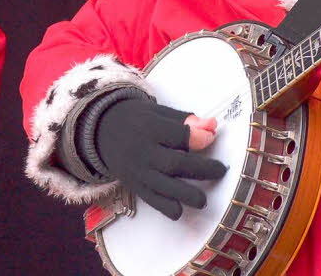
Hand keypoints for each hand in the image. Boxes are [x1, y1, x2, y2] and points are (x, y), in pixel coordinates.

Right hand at [95, 98, 226, 219]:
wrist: (100, 131)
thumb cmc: (135, 119)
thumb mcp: (156, 111)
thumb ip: (183, 120)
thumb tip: (211, 126)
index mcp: (148, 127)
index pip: (177, 135)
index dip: (198, 138)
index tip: (211, 137)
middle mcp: (143, 151)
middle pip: (175, 164)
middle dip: (202, 169)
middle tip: (220, 170)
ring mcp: (138, 171)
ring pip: (165, 187)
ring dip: (188, 195)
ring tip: (203, 199)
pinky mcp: (135, 186)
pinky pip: (153, 201)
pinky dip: (168, 208)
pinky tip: (181, 208)